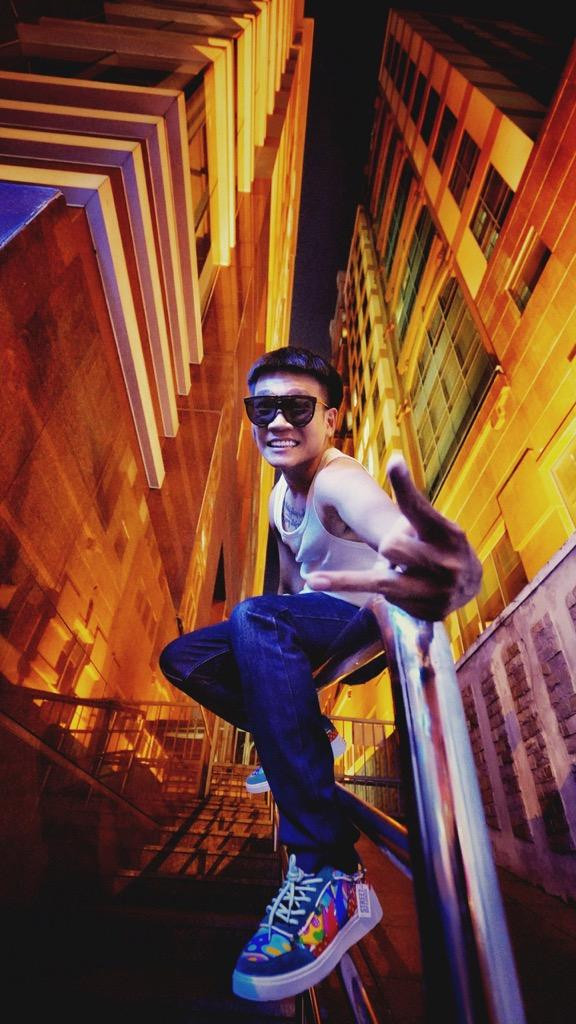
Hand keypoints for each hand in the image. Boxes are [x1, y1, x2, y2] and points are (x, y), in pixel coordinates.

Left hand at [306, 455, 481, 620]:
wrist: (471, 581)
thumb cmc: (442, 543)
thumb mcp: (434, 523)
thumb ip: (411, 505)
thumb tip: (394, 462)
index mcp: (448, 532)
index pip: (419, 508)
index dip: (404, 486)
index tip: (394, 462)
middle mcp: (447, 562)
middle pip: (389, 546)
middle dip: (387, 546)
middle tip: (398, 551)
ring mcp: (441, 591)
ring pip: (380, 581)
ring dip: (352, 578)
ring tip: (314, 580)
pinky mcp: (432, 613)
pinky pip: (389, 599)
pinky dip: (390, 591)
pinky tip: (403, 590)